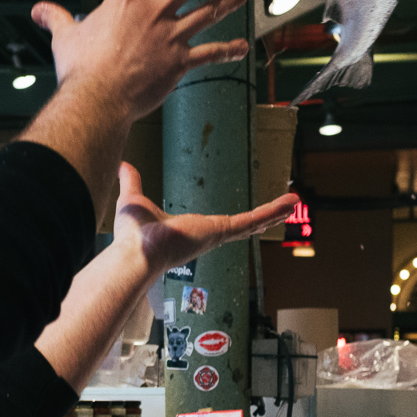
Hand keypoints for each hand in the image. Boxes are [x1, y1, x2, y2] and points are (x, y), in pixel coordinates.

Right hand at [30, 0, 250, 121]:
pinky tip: (242, 47)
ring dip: (229, 0)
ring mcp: (170, 37)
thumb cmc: (81, 70)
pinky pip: (210, 54)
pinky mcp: (179, 63)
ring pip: (208, 11)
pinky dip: (228, 51)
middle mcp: (153, 12)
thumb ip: (56, 18)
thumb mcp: (65, 37)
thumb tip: (39, 10)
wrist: (97, 99)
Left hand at [109, 162, 298, 276]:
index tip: (247, 219)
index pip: (219, 225)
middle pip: (242, 226)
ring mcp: (216, 235)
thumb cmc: (132, 235)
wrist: (134, 251)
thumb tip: (122, 166)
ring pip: (252, 223)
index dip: (235, 221)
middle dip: (262, 218)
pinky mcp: (221, 232)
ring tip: (294, 203)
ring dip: (273, 213)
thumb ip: (131, 182)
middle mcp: (207, 235)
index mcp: (190, 231)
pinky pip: (251, 221)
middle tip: (281, 210)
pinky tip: (289, 204)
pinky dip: (271, 212)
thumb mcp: (134, 199)